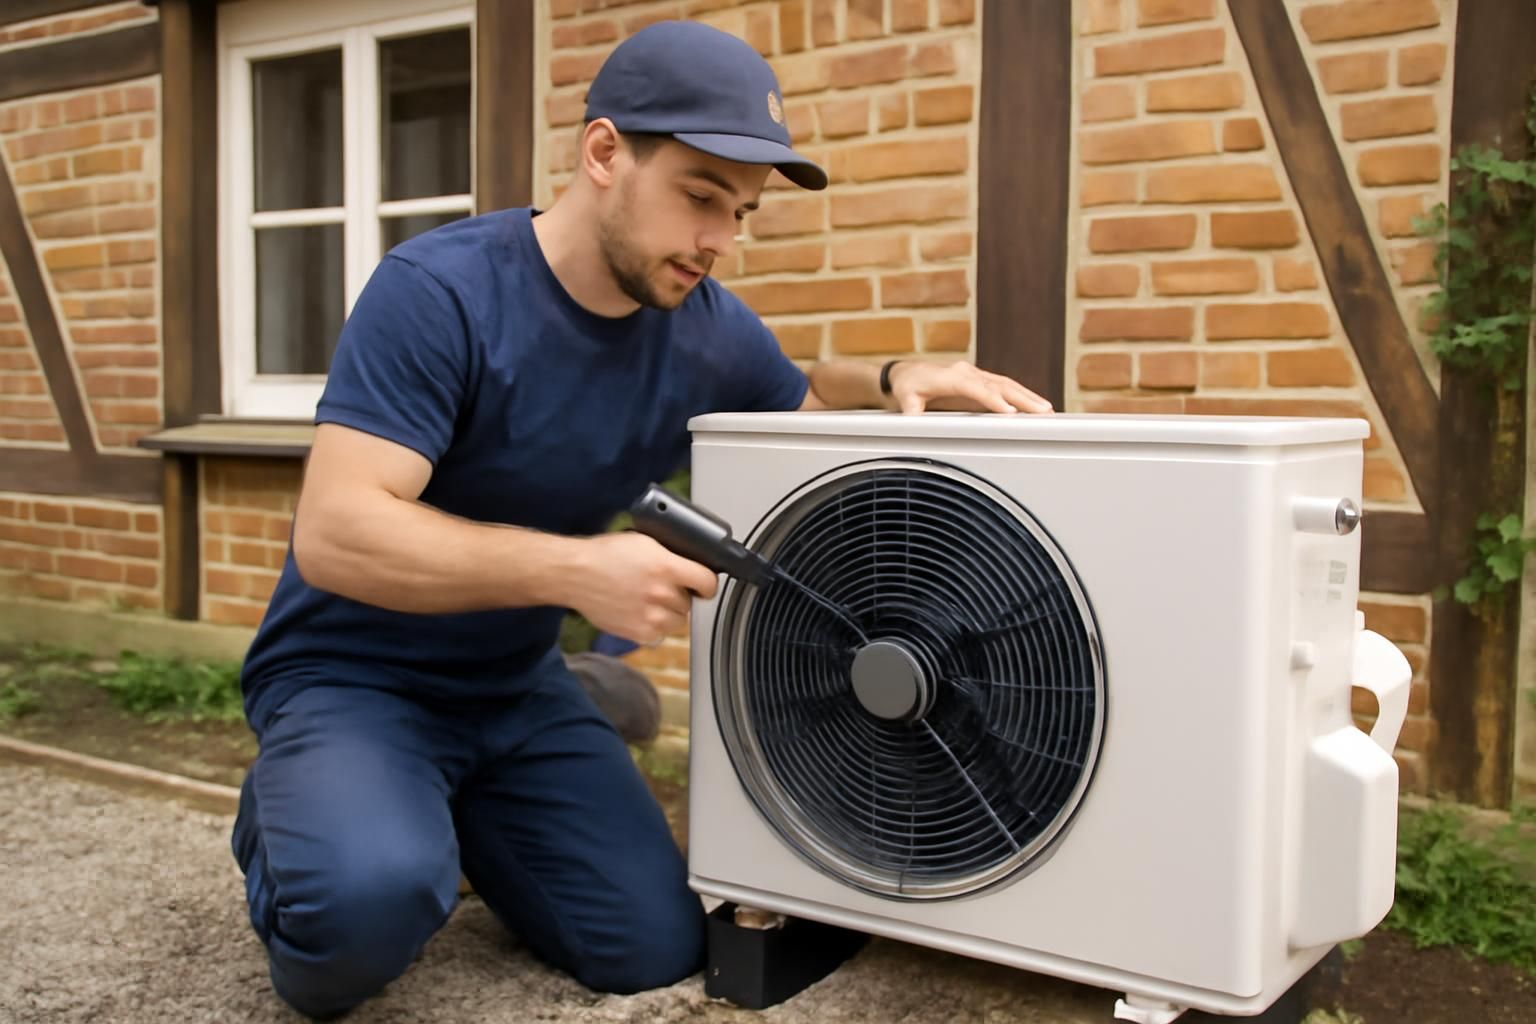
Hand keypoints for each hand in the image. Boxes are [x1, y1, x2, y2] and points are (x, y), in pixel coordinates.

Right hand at [571, 533, 718, 645]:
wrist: (575, 573)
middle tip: (661, 588)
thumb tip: (690, 565)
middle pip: (689, 603)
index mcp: (666, 567)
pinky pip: (659, 636)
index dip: (707, 584)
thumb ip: (670, 556)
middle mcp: (661, 594)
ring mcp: (650, 617)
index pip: (707, 582)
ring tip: (649, 602)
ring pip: (677, 622)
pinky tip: (639, 613)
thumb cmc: (604, 555)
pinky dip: (653, 628)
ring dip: (668, 614)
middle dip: (679, 596)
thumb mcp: (644, 542)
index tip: (704, 586)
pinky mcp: (637, 633)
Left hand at [887, 360, 1052, 415]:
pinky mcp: (981, 381)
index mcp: (950, 376)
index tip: (1010, 411)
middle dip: (1022, 398)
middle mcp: (967, 372)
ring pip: (1006, 384)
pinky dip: (1022, 395)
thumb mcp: (905, 400)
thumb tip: (914, 422)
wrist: (907, 373)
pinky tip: (1035, 405)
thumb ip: (911, 412)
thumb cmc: (907, 386)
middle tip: (1043, 411)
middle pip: (999, 385)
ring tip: (1047, 409)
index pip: (976, 388)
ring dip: (1028, 396)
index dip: (993, 399)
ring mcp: (976, 375)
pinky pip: (1004, 387)